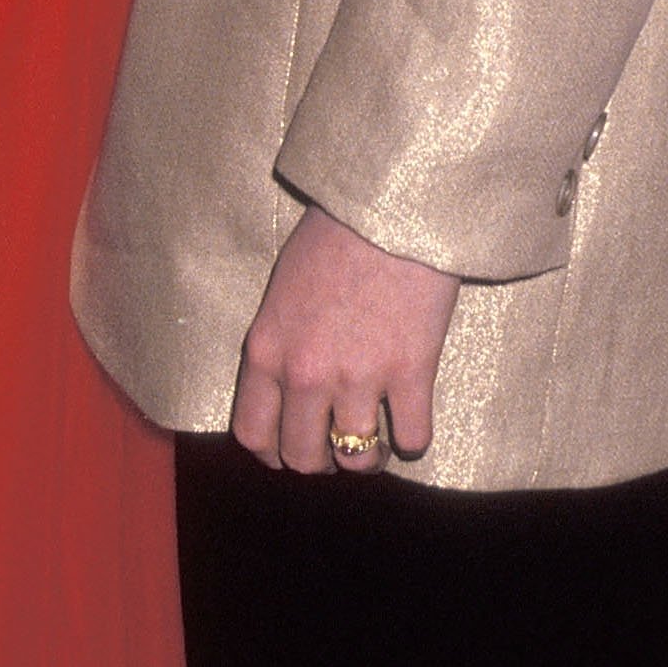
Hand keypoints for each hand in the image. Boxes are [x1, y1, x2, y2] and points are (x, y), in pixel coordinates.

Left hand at [231, 202, 461, 473]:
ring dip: (366, 456)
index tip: (290, 449)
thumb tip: (288, 388)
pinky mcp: (410, 373)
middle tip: (336, 444)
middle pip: (304, 458)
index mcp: (267, 350)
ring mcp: (359, 378)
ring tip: (375, 437)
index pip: (253, 434)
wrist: (389, 205)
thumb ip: (281, 343)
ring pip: (357, 459)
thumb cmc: (333, 235)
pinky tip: (412, 418)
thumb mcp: (283, 290)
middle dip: (320, 461)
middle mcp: (306, 374)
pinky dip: (413, 438)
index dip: (273, 452)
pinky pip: (413, 439)